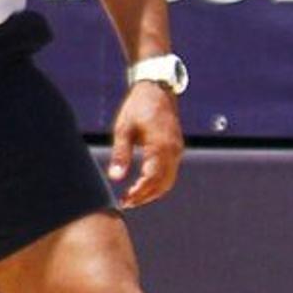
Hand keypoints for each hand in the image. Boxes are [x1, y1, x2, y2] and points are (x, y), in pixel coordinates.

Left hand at [108, 79, 184, 206]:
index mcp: (160, 146)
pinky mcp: (176, 147)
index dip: (139, 192)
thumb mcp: (123, 129)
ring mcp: (177, 149)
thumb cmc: (138, 107)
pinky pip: (171, 171)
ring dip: (153, 191)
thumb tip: (115, 178)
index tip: (124, 200)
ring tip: (134, 197)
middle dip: (146, 196)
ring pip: (169, 179)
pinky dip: (159, 182)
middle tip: (127, 203)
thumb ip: (120, 154)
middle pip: (164, 183)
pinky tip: (144, 183)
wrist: (157, 89)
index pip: (152, 178)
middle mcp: (173, 150)